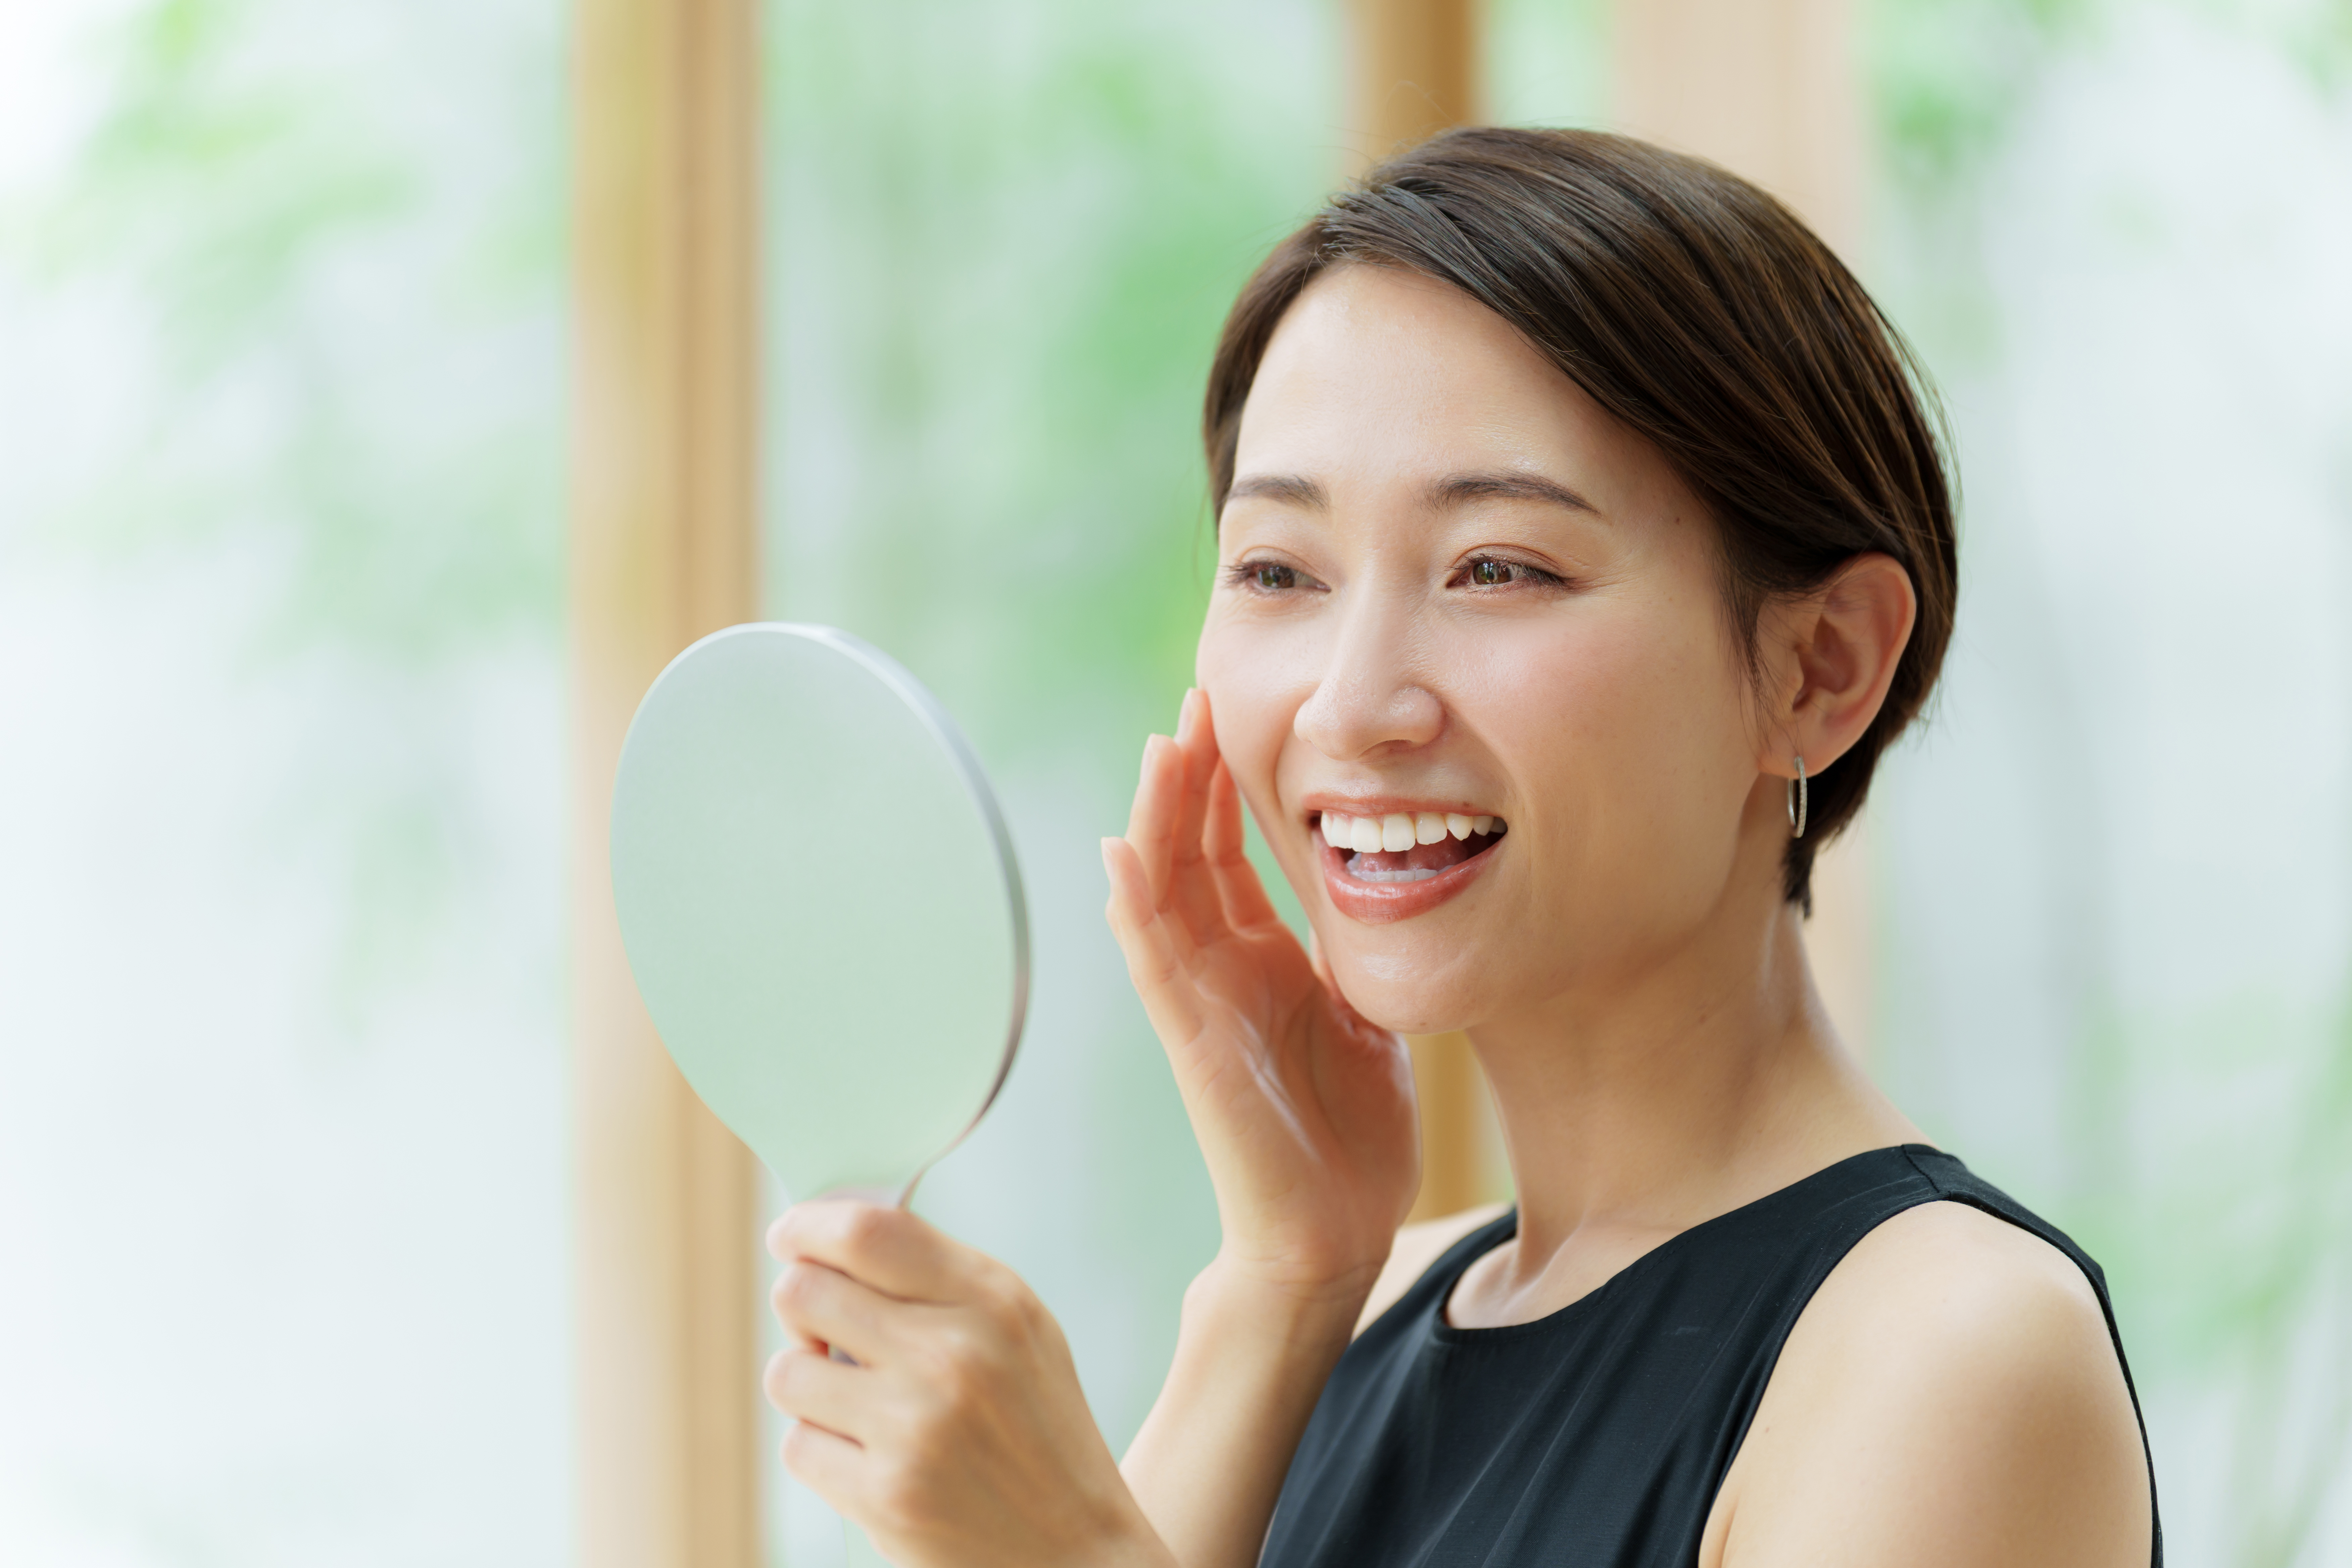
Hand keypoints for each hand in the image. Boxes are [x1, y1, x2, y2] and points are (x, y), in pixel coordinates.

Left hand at [765, 1201, 1171, 1567]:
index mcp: (991, 1302)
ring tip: (856, 1402)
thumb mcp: (1019, 1330)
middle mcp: (952, 1355)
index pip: (868, 1231)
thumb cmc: (1040, 1430)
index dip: (809, 1226)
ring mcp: (914, 1427)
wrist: (1077, 1551)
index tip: (791, 1237)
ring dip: (808, 1385)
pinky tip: (871, 1458)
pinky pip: (799, 1445)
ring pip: (787, 1372)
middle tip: (824, 1330)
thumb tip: (835, 1238)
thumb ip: (939, 1277)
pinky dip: (823, 1450)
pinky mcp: (885, 1495)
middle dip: (800, 1307)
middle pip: (804, 1292)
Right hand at [1102, 688, 1418, 1305]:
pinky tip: (1121, 850)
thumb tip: (1374, 890)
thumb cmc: (1354, 1135)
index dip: (1228, 785)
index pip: (1231, 853)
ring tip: (1162, 746)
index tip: (1233, 714)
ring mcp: (1200, 1003)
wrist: (1339, 1230)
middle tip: (1196, 702)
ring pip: (1162, 891)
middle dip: (1190, 777)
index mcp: (1264, 960)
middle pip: (1190, 853)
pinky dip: (1134, 905)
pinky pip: (1152, 961)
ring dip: (1158, 818)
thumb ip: (1350, 955)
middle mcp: (1222, 971)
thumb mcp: (1366, 1015)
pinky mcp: (1192, 1042)